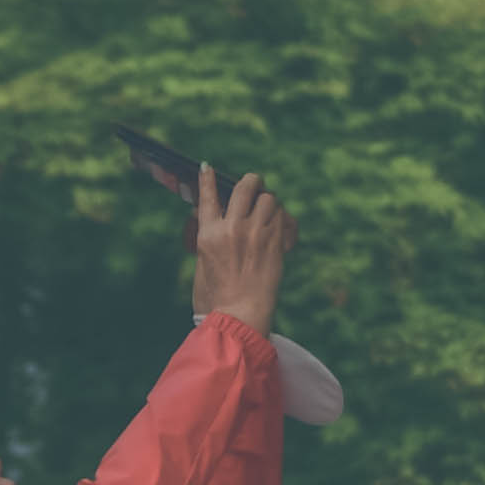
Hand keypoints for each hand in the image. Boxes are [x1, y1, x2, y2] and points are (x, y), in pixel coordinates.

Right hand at [187, 168, 293, 330]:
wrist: (239, 317)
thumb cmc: (216, 300)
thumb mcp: (201, 267)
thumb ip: (208, 241)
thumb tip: (210, 224)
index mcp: (208, 235)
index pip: (207, 197)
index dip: (207, 179)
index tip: (208, 167)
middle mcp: (232, 228)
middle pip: (245, 187)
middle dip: (251, 182)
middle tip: (254, 185)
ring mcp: (256, 233)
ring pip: (269, 199)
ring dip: (268, 203)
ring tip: (267, 212)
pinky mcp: (276, 242)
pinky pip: (283, 217)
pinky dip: (281, 219)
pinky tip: (280, 228)